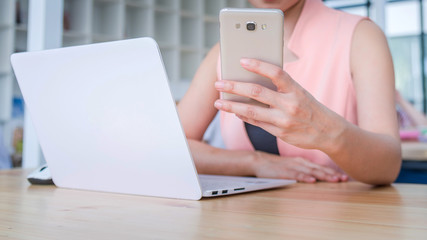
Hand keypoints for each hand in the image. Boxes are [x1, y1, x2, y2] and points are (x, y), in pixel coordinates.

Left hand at [214, 58, 344, 152]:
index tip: (242, 60)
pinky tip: (234, 111)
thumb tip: (254, 79)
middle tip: (219, 83)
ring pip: (251, 111)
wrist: (328, 132)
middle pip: (256, 93)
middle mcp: (290, 105)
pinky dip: (243, 116)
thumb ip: (281, 87)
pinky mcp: (280, 133)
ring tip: (218, 102)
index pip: (276, 73)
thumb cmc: (310, 107)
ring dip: (232, 106)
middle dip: (234, 87)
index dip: (258, 65)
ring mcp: (284, 121)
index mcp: (296, 90)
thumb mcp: (300, 92)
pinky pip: (257, 123)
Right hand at [252, 151, 347, 182]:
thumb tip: (321, 175)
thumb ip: (305, 167)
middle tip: (345, 179)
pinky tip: (312, 181)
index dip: (333, 171)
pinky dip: (304, 177)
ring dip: (323, 176)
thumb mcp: (293, 164)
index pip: (321, 167)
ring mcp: (291, 167)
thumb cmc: (277, 165)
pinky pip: (295, 175)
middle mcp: (299, 163)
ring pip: (310, 171)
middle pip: (318, 169)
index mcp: (303, 161)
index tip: (346, 176)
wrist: (258, 161)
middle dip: (332, 174)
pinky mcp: (283, 172)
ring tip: (334, 180)